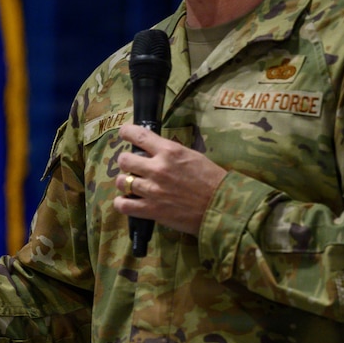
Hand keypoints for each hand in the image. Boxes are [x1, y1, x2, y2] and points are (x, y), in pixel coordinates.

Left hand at [113, 124, 227, 235]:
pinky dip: (122, 203)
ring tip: (131, 184)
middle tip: (132, 166)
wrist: (221, 206)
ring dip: (125, 182)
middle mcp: (157, 168)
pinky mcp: (151, 210)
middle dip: (126, 161)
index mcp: (169, 151)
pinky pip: (124, 205)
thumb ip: (170, 153)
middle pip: (124, 159)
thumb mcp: (192, 156)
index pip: (138, 135)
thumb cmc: (212, 179)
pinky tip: (127, 201)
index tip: (124, 133)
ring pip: (122, 181)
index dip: (126, 132)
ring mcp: (152, 190)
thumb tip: (154, 151)